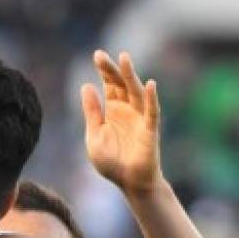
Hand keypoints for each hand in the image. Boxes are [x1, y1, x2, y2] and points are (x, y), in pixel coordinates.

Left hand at [82, 50, 163, 194]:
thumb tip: (86, 85)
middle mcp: (128, 109)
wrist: (128, 182)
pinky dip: (152, 98)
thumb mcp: (94, 135)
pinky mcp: (150, 129)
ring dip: (130, 76)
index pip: (109, 84)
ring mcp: (140, 117)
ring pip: (136, 92)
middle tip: (100, 55)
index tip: (97, 55)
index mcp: (113, 110)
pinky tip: (150, 85)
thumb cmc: (112, 161)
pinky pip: (152, 111)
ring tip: (124, 59)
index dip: (104, 70)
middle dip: (111, 69)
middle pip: (121, 84)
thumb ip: (92, 112)